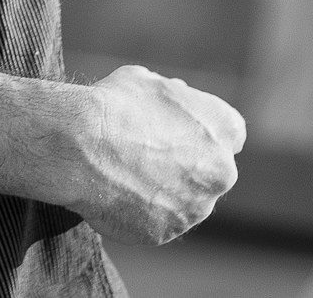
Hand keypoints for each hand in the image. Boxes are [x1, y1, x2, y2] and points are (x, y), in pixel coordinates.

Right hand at [60, 65, 245, 244]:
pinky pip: (156, 222)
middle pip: (210, 172)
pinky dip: (138, 212)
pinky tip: (113, 193)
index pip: (230, 134)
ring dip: (162, 192)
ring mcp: (196, 207)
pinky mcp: (167, 232)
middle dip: (185, 166)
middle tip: (145, 156)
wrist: (82, 146)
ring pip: (184, 201)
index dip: (201, 133)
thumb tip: (170, 104)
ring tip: (120, 175)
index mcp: (223, 128)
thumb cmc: (114, 106)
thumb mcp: (146, 81)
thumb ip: (170, 97)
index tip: (178, 134)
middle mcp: (221, 172)